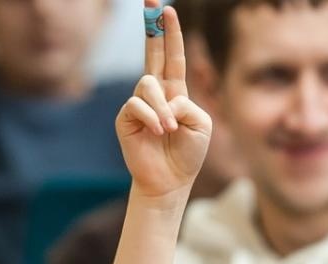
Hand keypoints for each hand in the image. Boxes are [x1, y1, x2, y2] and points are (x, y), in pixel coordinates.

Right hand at [116, 1, 211, 199]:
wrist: (170, 181)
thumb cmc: (188, 155)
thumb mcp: (201, 125)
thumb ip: (188, 103)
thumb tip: (166, 97)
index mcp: (175, 92)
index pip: (172, 56)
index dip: (169, 34)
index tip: (166, 9)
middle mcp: (155, 93)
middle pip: (152, 53)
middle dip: (152, 28)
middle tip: (151, 1)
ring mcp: (138, 104)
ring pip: (147, 84)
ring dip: (162, 107)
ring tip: (169, 129)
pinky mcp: (126, 118)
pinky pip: (137, 104)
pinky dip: (152, 118)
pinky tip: (159, 132)